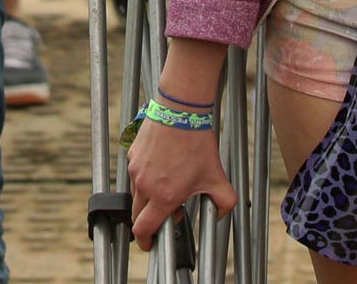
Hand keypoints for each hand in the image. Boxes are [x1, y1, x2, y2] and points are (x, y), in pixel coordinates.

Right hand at [128, 115, 236, 251]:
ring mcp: (135, 170)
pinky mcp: (132, 155)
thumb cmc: (197, 143)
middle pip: (137, 215)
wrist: (180, 111)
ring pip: (136, 193)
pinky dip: (145, 177)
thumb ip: (224, 202)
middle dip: (149, 221)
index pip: (143, 229)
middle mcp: (144, 185)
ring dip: (148, 197)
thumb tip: (220, 214)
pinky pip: (135, 174)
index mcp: (163, 197)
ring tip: (169, 184)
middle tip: (167, 213)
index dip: (145, 242)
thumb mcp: (217, 176)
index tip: (150, 244)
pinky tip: (163, 166)